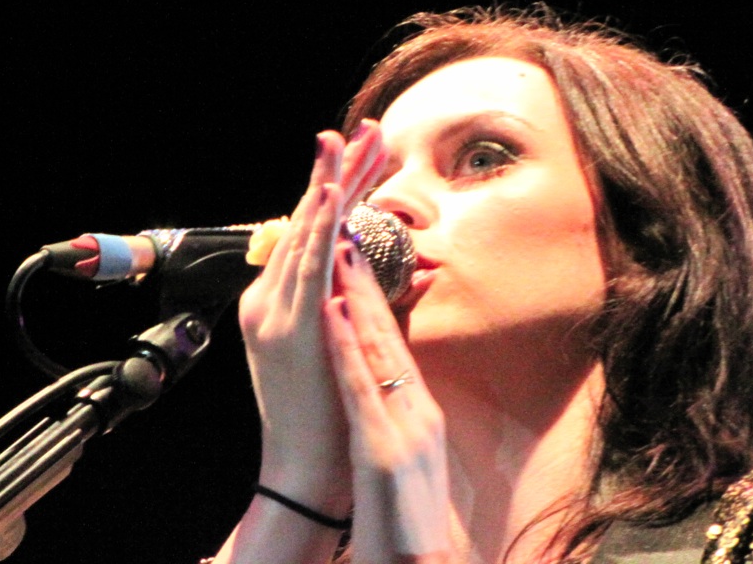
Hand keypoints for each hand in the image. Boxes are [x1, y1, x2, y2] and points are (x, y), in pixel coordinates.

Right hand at [237, 120, 386, 515]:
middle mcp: (272, 295)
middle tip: (362, 128)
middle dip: (338, 170)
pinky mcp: (287, 325)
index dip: (340, 188)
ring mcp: (276, 308)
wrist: (303, 461)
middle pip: (310, 219)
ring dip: (328, 185)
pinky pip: (306, 266)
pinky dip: (317, 227)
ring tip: (344, 142)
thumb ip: (333, 301)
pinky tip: (330, 195)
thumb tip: (350, 264)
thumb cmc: (324, 405)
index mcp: (283, 297)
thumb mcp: (323, 343)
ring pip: (306, 233)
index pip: (315, 229)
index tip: (363, 151)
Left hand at [324, 241, 453, 561]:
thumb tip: (383, 384)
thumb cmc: (405, 518)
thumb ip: (397, 417)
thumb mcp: (406, 457)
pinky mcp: (385, 448)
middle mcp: (417, 410)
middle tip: (347, 234)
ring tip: (339, 254)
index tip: (354, 261)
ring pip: (376, 349)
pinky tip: (332, 312)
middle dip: (364, 283)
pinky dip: (346, 345)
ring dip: (355, 297)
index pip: (393, 344)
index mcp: (419, 411)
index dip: (373, 300)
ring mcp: (404, 427)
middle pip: (387, 335)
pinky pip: (361, 386)